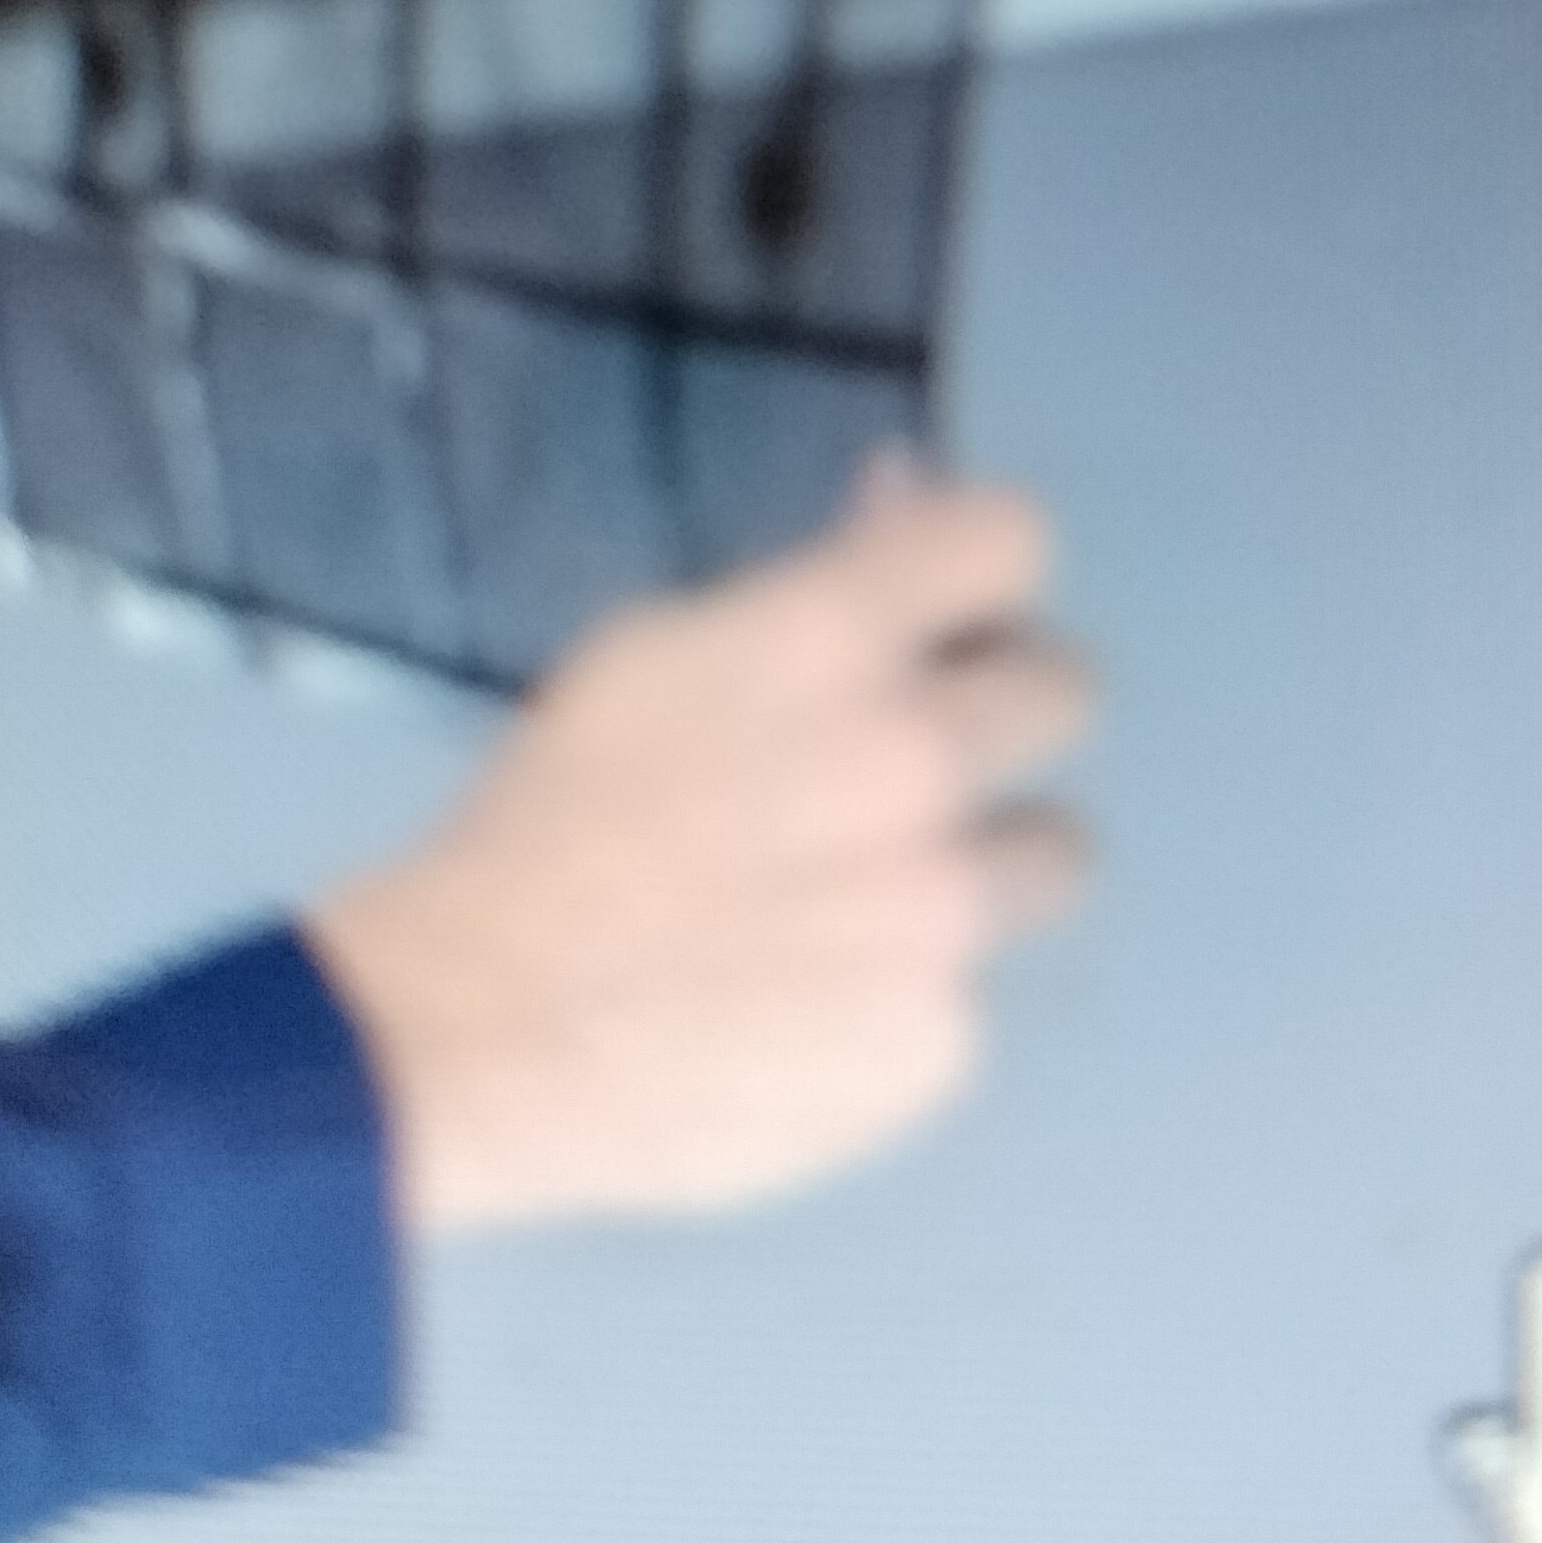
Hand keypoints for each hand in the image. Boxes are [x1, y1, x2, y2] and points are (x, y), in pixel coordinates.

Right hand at [301, 462, 1093, 1233]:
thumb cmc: (549, 823)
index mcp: (832, 640)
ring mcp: (942, 913)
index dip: (979, 574)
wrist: (476, 1033)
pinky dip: (911, 995)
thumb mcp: (655, 655)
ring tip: (872, 901)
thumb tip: (906, 498)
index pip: (1013, 538)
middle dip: (995, 714)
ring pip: (1054, 852)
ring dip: (982, 861)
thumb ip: (808, 586)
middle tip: (907, 768)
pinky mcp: (940, 1044)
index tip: (946, 617)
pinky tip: (816, 1007)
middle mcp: (917, 763)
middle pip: (1065, 691)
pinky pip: (971, 991)